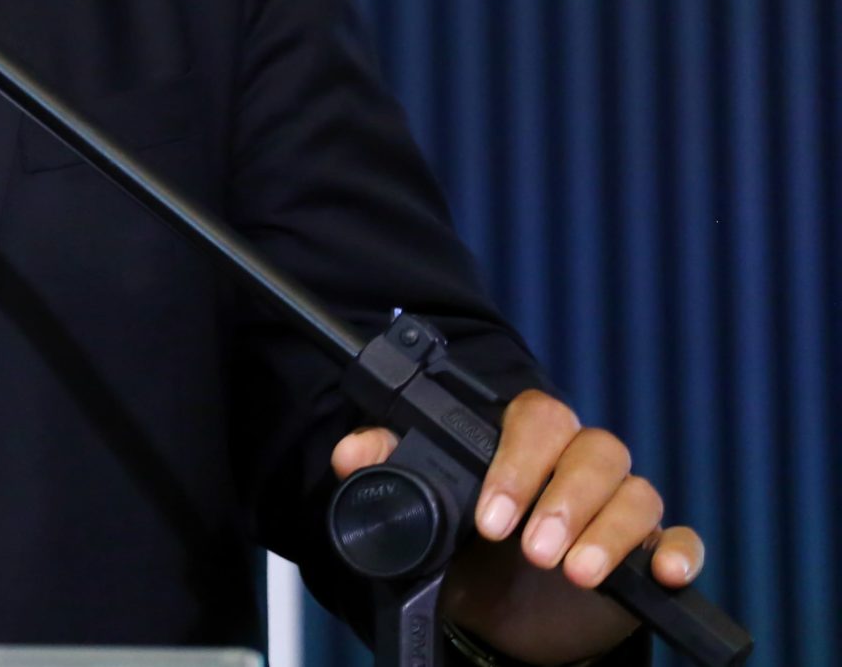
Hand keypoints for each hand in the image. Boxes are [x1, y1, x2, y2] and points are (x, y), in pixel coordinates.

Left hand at [330, 390, 707, 665]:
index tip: (491, 517)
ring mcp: (620, 506)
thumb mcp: (428, 507)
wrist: (505, 612)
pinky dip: (681, 551)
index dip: (519, 463)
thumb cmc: (469, 542)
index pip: (538, 420)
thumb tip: (350, 456)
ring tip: (573, 574)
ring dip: (608, 533)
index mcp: (527, 442)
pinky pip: (681, 538)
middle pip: (596, 452)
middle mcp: (580, 465)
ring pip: (637, 493)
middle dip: (563, 502)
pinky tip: (665, 573)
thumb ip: (390, 468)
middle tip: (531, 551)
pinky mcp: (652, 551)